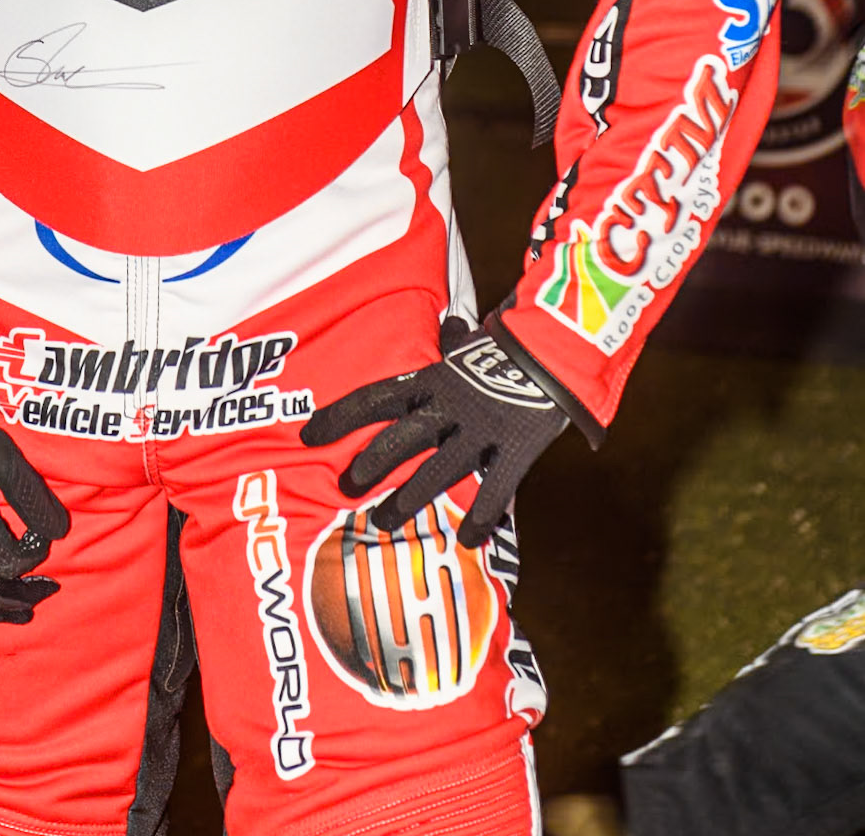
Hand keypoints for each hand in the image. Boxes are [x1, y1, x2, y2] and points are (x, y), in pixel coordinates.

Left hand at [300, 315, 567, 549]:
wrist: (556, 347)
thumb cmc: (510, 341)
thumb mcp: (471, 340)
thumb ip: (453, 342)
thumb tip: (448, 323)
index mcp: (433, 378)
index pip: (375, 397)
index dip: (340, 416)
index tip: (308, 434)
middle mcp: (449, 406)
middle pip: (400, 438)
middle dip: (370, 464)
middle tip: (344, 487)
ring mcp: (480, 430)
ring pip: (437, 470)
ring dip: (410, 499)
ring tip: (384, 523)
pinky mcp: (514, 449)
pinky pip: (494, 490)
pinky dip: (480, 517)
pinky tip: (467, 540)